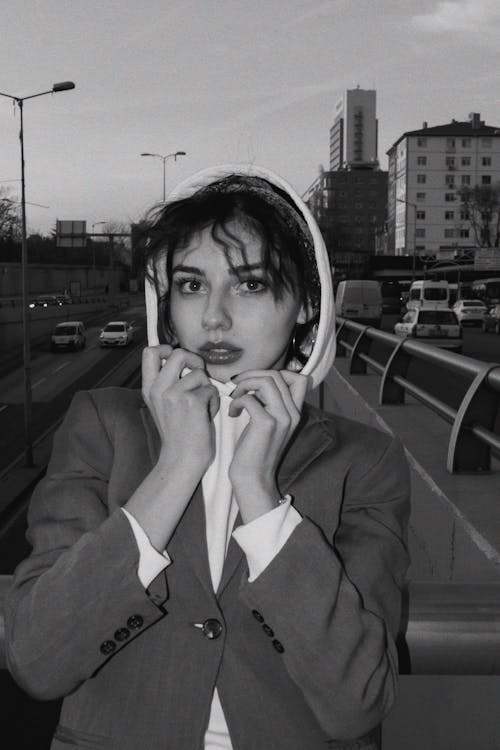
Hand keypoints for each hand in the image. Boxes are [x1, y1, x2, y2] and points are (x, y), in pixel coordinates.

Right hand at [142, 345, 219, 478]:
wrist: (182, 459)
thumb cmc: (178, 433)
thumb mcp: (164, 405)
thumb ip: (169, 382)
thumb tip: (185, 358)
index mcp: (149, 388)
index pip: (150, 352)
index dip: (167, 348)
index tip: (178, 358)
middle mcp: (159, 389)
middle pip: (178, 353)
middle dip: (195, 360)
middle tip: (199, 375)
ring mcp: (174, 394)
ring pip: (200, 373)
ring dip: (206, 388)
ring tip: (202, 406)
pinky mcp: (192, 402)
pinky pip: (211, 389)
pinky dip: (213, 402)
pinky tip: (206, 416)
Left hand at [228, 370, 307, 522]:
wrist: (253, 478)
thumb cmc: (254, 451)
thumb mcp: (269, 423)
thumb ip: (270, 404)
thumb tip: (256, 382)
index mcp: (295, 412)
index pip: (299, 378)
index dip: (277, 373)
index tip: (255, 383)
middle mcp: (292, 413)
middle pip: (278, 375)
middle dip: (253, 375)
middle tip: (238, 387)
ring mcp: (281, 418)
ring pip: (266, 381)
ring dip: (244, 385)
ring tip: (235, 397)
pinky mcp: (266, 424)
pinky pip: (250, 398)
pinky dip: (237, 401)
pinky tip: (233, 413)